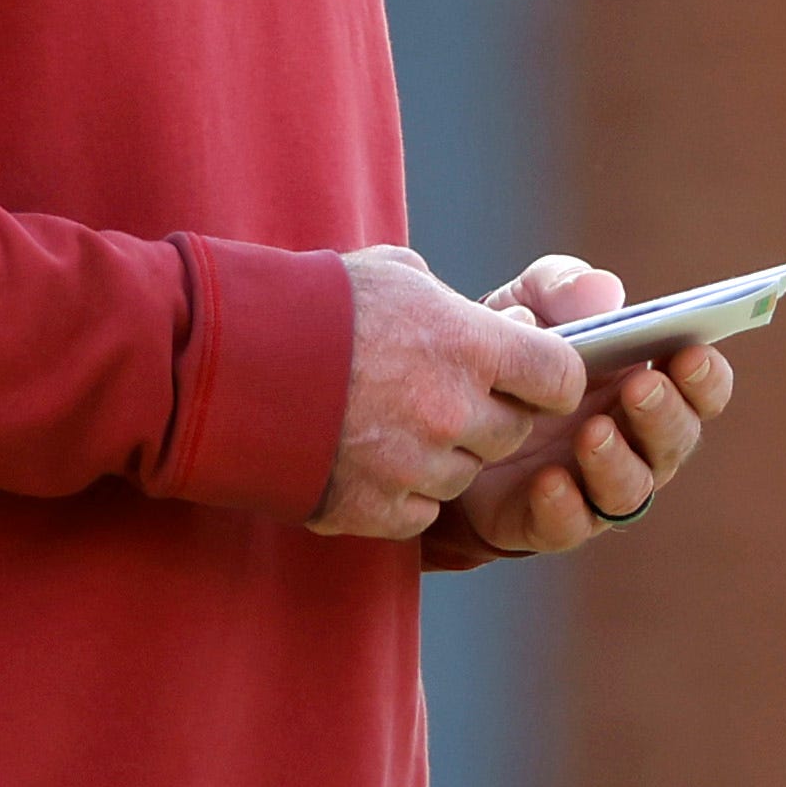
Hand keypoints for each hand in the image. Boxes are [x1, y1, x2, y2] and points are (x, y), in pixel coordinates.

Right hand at [311, 247, 586, 541]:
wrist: (225, 366)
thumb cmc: (308, 306)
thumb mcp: (391, 275)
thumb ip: (451, 305)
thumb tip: (486, 324)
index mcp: (468, 344)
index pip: (560, 378)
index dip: (548, 378)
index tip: (530, 376)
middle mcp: (454, 410)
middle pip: (512, 432)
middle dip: (487, 415)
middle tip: (436, 395)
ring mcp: (417, 466)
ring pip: (464, 474)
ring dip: (441, 455)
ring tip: (386, 421)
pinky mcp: (377, 509)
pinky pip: (420, 511)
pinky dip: (401, 493)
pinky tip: (365, 458)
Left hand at [447, 256, 739, 556]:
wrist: (440, 414)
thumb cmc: (507, 356)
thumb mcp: (524, 304)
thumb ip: (561, 286)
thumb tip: (604, 292)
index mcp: (646, 384)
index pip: (701, 389)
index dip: (706, 377)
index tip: (692, 354)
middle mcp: (634, 442)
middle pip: (676, 440)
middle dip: (665, 415)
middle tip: (639, 388)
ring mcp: (595, 486)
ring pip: (631, 491)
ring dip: (618, 464)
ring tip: (592, 433)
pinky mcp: (548, 520)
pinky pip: (569, 526)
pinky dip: (565, 508)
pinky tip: (548, 482)